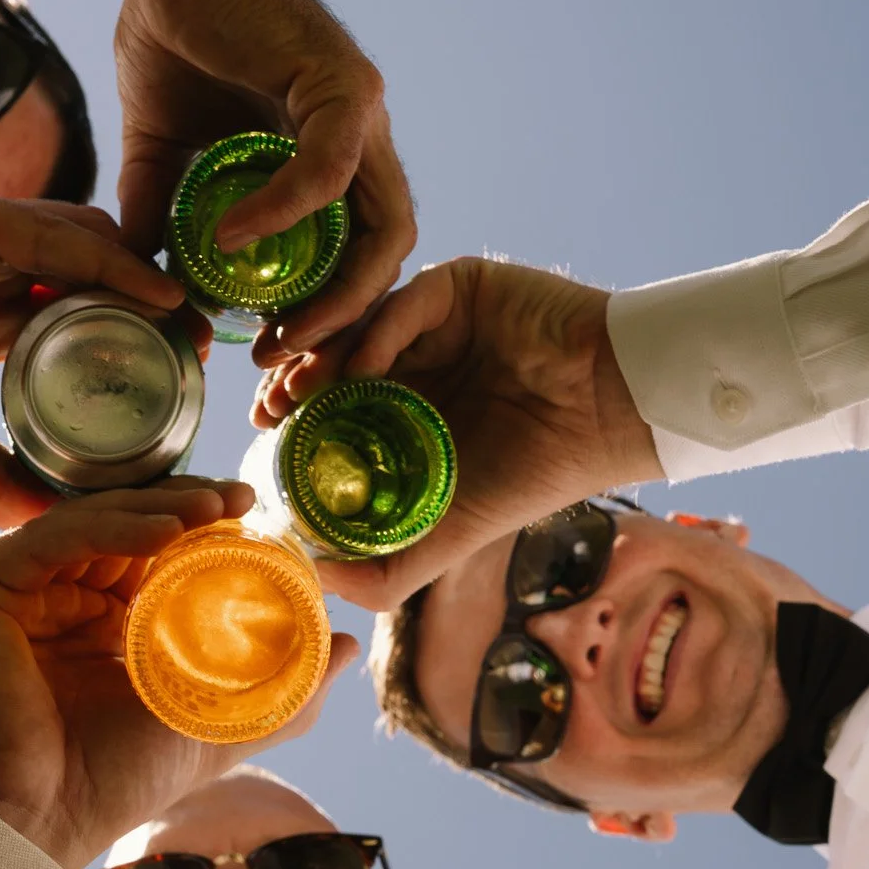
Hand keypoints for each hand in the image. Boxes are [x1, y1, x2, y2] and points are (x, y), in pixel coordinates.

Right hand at [0, 481, 358, 868]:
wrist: (29, 820)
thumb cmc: (111, 784)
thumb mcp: (216, 728)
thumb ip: (281, 687)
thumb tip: (348, 646)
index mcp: (100, 633)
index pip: (156, 560)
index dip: (207, 534)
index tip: (261, 519)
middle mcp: (55, 605)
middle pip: (125, 531)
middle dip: (188, 509)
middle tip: (245, 497)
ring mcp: (15, 594)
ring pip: (91, 524)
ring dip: (158, 508)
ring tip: (218, 506)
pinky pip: (52, 537)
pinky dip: (112, 526)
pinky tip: (167, 530)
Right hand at [105, 0, 415, 356]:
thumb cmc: (171, 33)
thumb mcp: (162, 150)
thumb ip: (163, 217)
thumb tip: (142, 284)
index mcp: (334, 155)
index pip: (359, 255)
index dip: (330, 316)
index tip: (276, 359)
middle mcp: (363, 138)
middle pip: (386, 254)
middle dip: (344, 325)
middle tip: (286, 365)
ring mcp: (361, 111)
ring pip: (382, 226)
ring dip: (335, 292)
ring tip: (275, 330)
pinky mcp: (341, 83)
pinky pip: (327, 169)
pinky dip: (283, 215)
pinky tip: (230, 241)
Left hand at [251, 257, 663, 608]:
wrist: (607, 418)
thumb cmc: (534, 476)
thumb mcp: (447, 535)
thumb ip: (385, 566)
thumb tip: (313, 581)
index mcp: (405, 413)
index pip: (328, 409)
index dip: (290, 422)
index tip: (262, 439)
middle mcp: (412, 363)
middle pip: (329, 362)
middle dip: (292, 385)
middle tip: (268, 409)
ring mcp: (430, 322)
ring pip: (352, 327)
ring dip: (318, 355)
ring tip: (296, 389)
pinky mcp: (455, 287)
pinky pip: (400, 301)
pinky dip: (374, 333)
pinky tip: (362, 369)